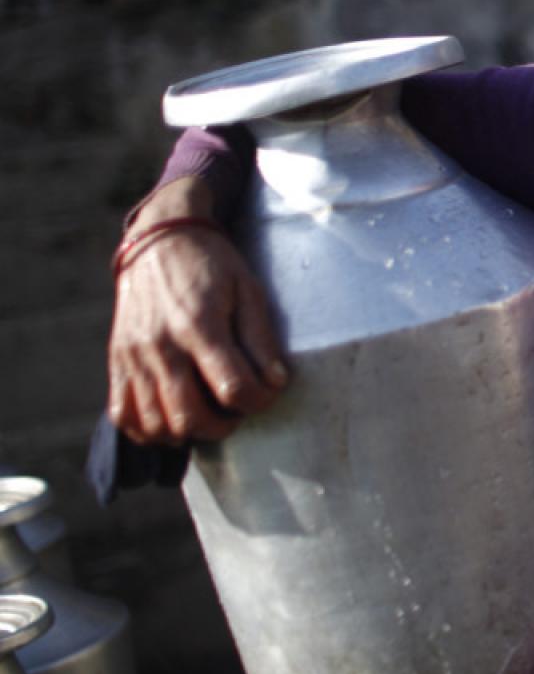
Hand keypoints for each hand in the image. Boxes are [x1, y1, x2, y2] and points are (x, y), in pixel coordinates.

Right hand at [107, 184, 286, 445]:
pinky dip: (147, 430)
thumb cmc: (212, 265)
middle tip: (236, 412)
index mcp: (199, 326)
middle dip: (223, 426)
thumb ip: (262, 339)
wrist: (159, 241)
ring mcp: (133, 356)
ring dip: (187, 432)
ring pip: (156, 424)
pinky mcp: (117, 360)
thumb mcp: (249, 290)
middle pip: (190, 416)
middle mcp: (161, 346)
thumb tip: (276, 382)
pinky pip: (123, 414)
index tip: (267, 392)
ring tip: (207, 415)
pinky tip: (171, 419)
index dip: (259, 400)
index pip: (233, 388)